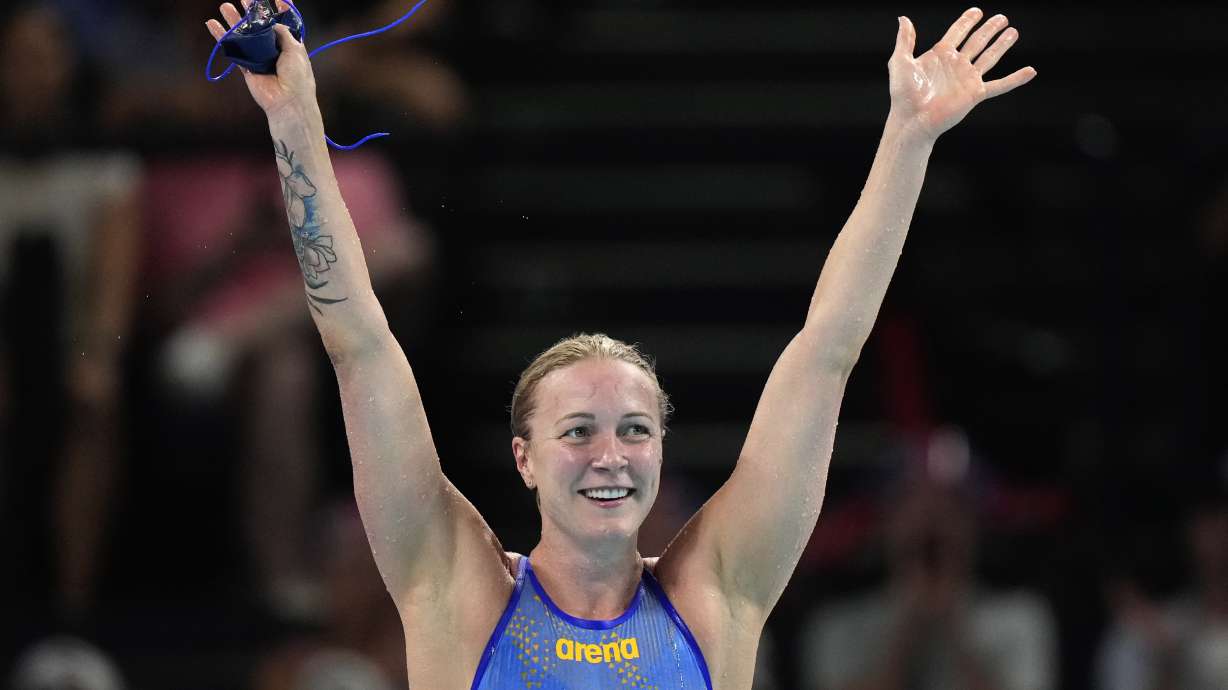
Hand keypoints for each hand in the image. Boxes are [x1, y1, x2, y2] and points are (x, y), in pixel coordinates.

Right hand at [205, 1, 318, 118]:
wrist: (288, 101)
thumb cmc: (297, 76)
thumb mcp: (295, 49)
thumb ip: (283, 32)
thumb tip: (272, 22)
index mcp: (290, 44)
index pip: (283, 23)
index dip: (278, 10)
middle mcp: (274, 49)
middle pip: (260, 26)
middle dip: (252, 11)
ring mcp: (259, 57)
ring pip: (244, 36)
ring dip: (234, 21)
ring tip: (225, 7)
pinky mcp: (247, 67)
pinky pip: (233, 49)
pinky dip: (222, 37)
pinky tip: (212, 24)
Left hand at [888, 8, 1035, 140]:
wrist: (913, 120)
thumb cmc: (903, 95)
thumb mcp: (900, 63)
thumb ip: (905, 40)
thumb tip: (903, 18)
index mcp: (940, 55)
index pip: (957, 32)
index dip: (967, 21)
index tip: (977, 11)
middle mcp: (956, 64)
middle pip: (977, 41)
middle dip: (989, 29)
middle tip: (1002, 18)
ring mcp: (967, 78)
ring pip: (990, 57)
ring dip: (1002, 45)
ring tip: (1013, 32)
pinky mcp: (975, 93)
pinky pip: (1000, 85)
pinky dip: (1016, 78)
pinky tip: (1030, 71)